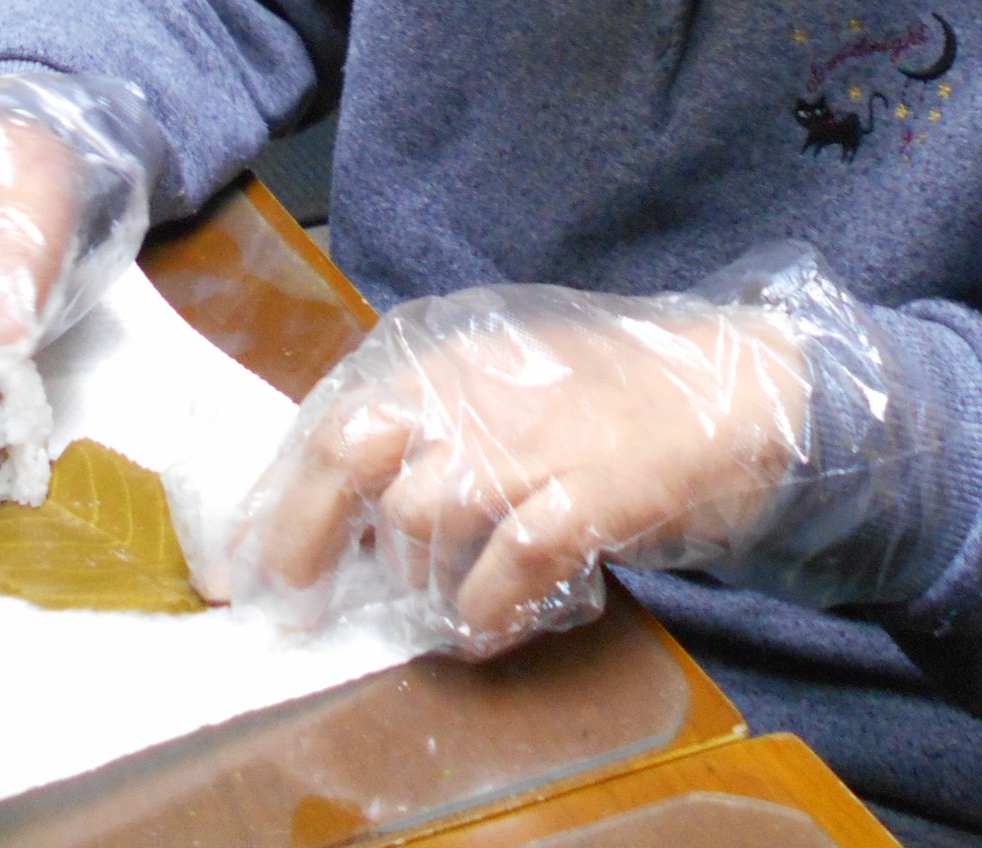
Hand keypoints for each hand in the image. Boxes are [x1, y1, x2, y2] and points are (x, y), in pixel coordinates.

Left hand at [228, 281, 815, 658]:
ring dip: (419, 579)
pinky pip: (509, 558)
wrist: (741, 386)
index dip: (274, 498)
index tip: (239, 565)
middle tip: (296, 605)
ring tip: (439, 609)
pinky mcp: (594, 484)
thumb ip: (423, 422)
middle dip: (306, 535)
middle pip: (353, 449)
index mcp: (446, 350)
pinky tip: (482, 631)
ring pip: (425, 512)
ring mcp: (538, 430)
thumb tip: (334, 506)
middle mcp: (478, 379)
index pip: (330, 418)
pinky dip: (484, 607)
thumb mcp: (500, 380)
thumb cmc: (610, 396)